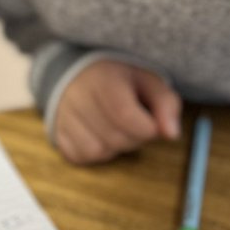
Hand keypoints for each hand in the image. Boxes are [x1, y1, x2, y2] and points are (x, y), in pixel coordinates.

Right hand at [53, 59, 181, 163]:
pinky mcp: (57, 134)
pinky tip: (101, 133)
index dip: (146, 127)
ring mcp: (64, 116)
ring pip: (100, 151)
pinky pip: (83, 157)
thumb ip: (166, 104)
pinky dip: (98, 152)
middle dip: (135, 137)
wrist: (79, 72)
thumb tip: (171, 134)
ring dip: (117, 146)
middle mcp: (78, 97)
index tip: (151, 122)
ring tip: (117, 126)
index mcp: (103, 79)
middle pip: (116, 137)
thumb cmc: (120, 79)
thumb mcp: (148, 81)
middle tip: (136, 120)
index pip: (125, 115)